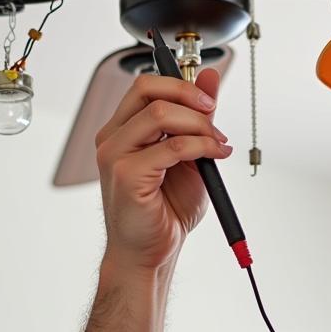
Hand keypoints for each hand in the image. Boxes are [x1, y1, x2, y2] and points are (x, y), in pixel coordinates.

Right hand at [94, 67, 232, 271]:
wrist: (154, 252)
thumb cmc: (167, 209)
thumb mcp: (191, 153)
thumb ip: (197, 116)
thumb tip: (208, 78)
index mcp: (123, 130)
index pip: (146, 86)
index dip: (181, 84)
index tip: (209, 100)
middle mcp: (113, 138)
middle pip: (147, 89)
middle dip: (188, 95)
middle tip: (213, 112)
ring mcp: (115, 155)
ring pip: (160, 114)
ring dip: (199, 125)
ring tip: (217, 143)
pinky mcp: (126, 175)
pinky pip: (171, 147)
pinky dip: (201, 147)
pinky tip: (214, 156)